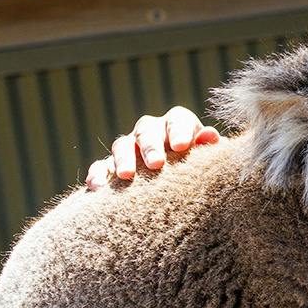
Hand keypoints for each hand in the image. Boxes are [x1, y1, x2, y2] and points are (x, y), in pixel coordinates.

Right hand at [85, 106, 218, 188]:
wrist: (180, 188)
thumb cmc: (201, 170)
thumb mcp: (209, 159)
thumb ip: (209, 148)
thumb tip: (210, 136)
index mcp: (178, 125)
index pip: (178, 119)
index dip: (179, 130)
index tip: (183, 146)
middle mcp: (151, 132)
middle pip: (146, 130)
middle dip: (151, 146)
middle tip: (156, 164)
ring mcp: (130, 148)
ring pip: (122, 146)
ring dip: (123, 159)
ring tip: (126, 176)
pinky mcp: (111, 166)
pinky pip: (100, 166)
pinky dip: (97, 174)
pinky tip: (97, 187)